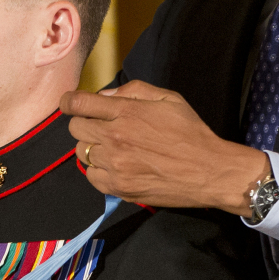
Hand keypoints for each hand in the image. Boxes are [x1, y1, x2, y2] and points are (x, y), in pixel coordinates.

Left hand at [60, 80, 267, 214]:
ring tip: (113, 146)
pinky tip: (116, 165)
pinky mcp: (119, 188)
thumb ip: (133, 91)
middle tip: (102, 125)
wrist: (209, 170)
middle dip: (85, 122)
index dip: (69, 101)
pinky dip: (99, 169)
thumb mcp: (168, 98)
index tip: (70, 103)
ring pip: (82, 152)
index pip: (79, 104)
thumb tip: (103, 96)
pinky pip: (91, 175)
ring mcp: (115, 166)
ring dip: (92, 146)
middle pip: (75, 128)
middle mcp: (115, 139)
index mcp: (126, 113)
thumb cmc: (190, 131)